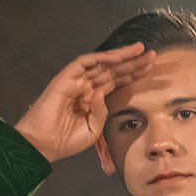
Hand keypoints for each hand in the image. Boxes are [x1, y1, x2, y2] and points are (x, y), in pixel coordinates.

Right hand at [14, 42, 154, 162]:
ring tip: (140, 50)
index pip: (116, 82)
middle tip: (153, 55)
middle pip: (113, 70)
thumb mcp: (92, 130)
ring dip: (121, 56)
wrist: (42, 145)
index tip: (151, 69)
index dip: (133, 75)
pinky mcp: (65, 78)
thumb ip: (102, 112)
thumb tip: (102, 93)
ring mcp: (75, 81)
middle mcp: (85, 87)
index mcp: (92, 99)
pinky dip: (101, 58)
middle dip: (133, 63)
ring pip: (102, 63)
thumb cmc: (64, 140)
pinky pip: (85, 62)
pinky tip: (117, 56)